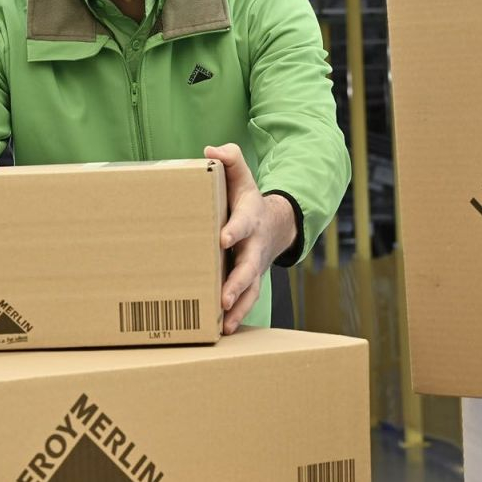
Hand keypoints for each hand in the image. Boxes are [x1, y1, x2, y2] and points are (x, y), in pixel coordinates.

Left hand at [204, 143, 296, 334]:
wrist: (272, 223)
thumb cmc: (245, 199)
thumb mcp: (240, 176)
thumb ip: (229, 159)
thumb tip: (210, 151)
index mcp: (250, 217)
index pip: (243, 223)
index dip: (235, 230)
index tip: (223, 238)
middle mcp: (254, 245)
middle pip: (248, 266)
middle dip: (236, 281)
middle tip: (223, 296)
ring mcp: (253, 266)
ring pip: (249, 289)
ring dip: (237, 306)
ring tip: (223, 321)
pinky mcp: (248, 282)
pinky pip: (245, 301)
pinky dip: (236, 315)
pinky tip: (221, 330)